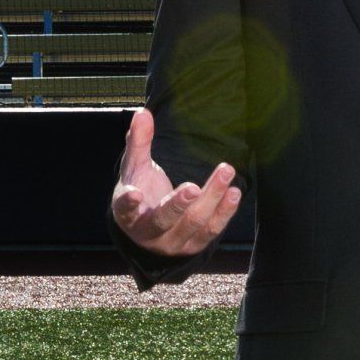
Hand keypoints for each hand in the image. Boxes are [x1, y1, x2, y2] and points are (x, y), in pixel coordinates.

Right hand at [111, 106, 243, 257]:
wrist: (150, 229)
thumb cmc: (141, 192)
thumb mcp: (135, 168)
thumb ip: (138, 142)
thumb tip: (143, 113)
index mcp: (128, 215)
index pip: (125, 209)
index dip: (129, 203)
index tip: (135, 194)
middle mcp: (149, 234)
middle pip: (165, 219)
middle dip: (180, 203)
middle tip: (194, 187)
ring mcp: (173, 243)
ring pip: (194, 223)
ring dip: (212, 199)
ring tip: (226, 172)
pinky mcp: (194, 246)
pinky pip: (212, 230)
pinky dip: (224, 212)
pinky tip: (234, 192)